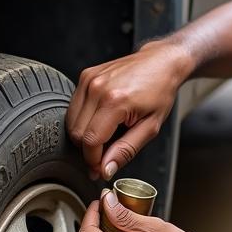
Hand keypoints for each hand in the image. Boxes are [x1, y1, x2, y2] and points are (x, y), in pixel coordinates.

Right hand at [66, 41, 190, 179]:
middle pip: (77, 133)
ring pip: (71, 122)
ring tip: (105, 136)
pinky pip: (74, 108)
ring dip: (84, 136)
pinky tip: (101, 120)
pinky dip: (83, 120)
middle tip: (104, 156)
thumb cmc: (160, 92)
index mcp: (115, 101)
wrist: (160, 62)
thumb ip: (126, 150)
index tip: (100, 169)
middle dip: (88, 150)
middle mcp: (97, 88)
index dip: (93, 160)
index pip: (90, 141)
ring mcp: (89, 80)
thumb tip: (106, 169)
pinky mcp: (85, 76)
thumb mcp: (150, 127)